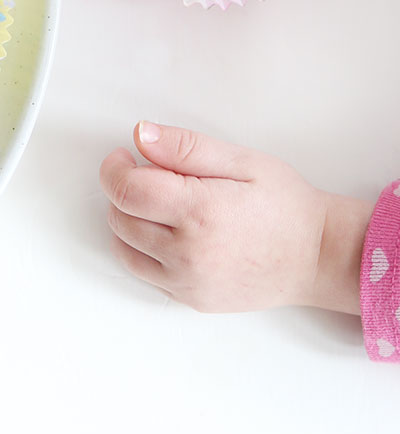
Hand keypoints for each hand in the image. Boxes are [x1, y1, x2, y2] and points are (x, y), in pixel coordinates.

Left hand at [100, 122, 371, 313]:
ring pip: (125, 249)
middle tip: (150, 176)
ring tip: (161, 205)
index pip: (126, 191)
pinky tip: (172, 234)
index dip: (114, 169)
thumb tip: (140, 135)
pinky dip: (145, 250)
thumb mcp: (241, 160)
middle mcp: (187, 253)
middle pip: (120, 219)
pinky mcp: (191, 299)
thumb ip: (185, 147)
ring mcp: (187, 282)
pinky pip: (146, 273)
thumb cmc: (285, 204)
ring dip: (130, 222)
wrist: (318, 256)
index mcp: (199, 211)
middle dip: (124, 192)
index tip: (124, 157)